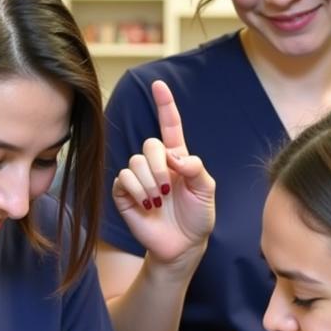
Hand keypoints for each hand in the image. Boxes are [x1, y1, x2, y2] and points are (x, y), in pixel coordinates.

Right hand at [111, 80, 215, 267]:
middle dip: (159, 165)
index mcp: (178, 158)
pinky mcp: (125, 194)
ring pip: (135, 162)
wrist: (183, 245)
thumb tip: (174, 157)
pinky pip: (123, 178)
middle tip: (168, 188)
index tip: (159, 85)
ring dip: (149, 182)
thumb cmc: (197, 217)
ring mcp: (139, 178)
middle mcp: (156, 164)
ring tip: (158, 201)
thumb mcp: (207, 191)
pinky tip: (147, 204)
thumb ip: (196, 168)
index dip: (165, 105)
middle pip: (150, 145)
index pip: (170, 125)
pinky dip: (136, 190)